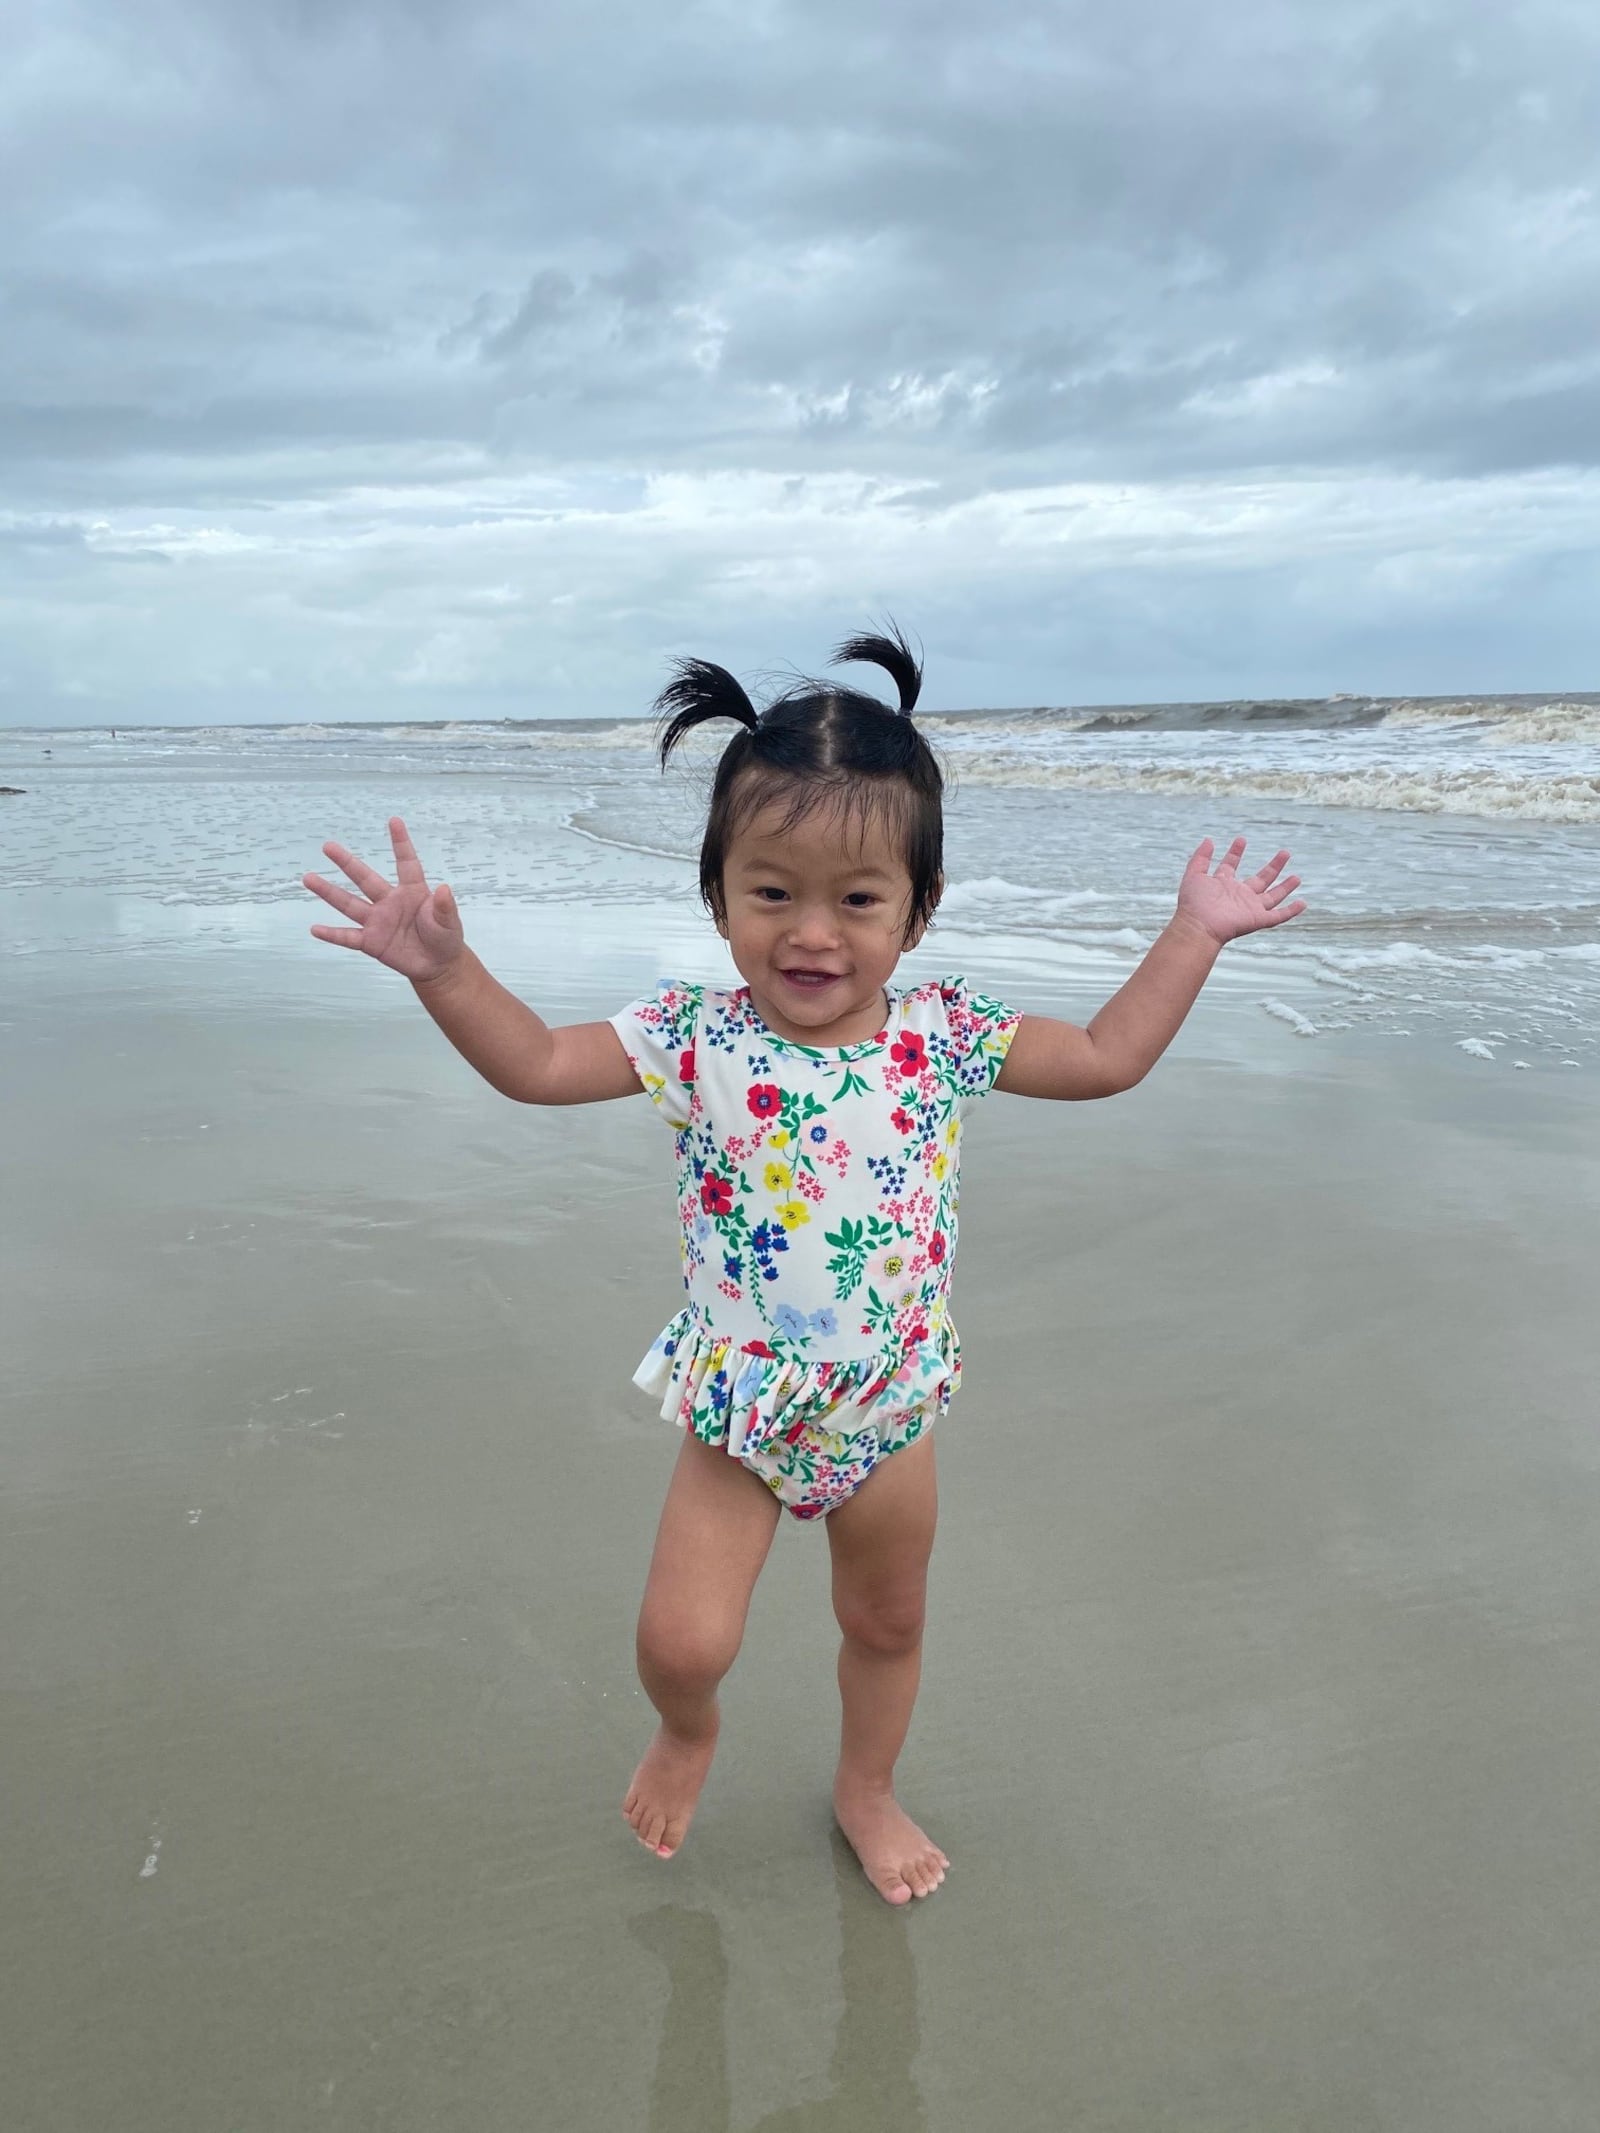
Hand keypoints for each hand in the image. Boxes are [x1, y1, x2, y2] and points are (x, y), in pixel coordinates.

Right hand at [303, 816, 464, 982]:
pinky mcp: (371, 942)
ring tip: (309, 878)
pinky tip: (315, 929)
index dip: (400, 843)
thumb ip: (444, 907)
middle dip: (346, 862)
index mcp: (412, 891)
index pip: (406, 863)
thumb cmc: (445, 937)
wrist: (438, 965)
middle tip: (327, 846)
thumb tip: (444, 889)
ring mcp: (378, 921)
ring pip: (349, 904)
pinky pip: (348, 937)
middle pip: (365, 878)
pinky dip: (332, 934)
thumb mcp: (449, 922)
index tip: (394, 821)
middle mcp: (389, 902)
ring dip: (329, 892)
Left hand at [1174, 837, 1305, 946]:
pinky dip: (1291, 911)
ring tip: (1297, 877)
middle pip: (1261, 879)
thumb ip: (1200, 857)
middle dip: (1274, 867)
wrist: (1198, 926)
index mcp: (1223, 884)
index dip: (1235, 853)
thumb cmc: (1193, 903)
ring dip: (1285, 887)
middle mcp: (1239, 895)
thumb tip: (1209, 840)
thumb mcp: (1194, 875)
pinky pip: (1279, 916)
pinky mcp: (1258, 919)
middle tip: (1285, 853)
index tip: (1241, 840)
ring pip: (1273, 896)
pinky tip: (1302, 903)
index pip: (1231, 866)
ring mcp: (1250, 908)